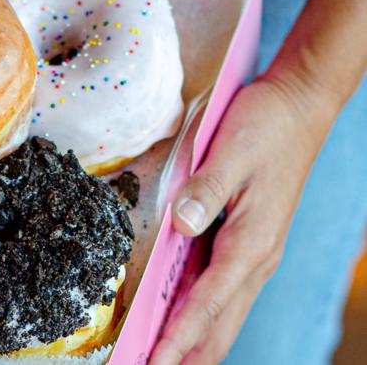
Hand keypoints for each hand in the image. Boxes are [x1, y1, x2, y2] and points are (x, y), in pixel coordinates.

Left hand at [149, 73, 341, 364]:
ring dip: (192, 341)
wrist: (298, 109)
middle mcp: (255, 258)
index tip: (152, 362)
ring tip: (158, 359)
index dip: (177, 338)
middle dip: (185, 354)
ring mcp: (253, 254)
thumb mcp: (231, 152)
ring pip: (222, 314)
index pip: (207, 304)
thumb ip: (205, 191)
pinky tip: (176, 320)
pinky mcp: (246, 244)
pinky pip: (220, 291)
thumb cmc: (265, 128)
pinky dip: (198, 314)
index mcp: (251, 243)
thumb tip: (181, 225)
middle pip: (219, 324)